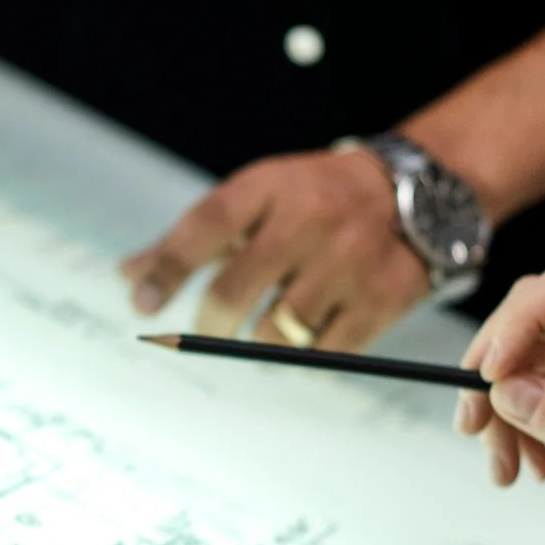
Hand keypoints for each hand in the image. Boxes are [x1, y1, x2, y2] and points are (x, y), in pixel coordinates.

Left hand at [119, 148, 429, 347]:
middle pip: (236, 291)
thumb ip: (190, 239)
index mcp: (271, 188)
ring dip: (261, 341)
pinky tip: (308, 336)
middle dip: (209, 324)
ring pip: (278, 331)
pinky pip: (326, 353)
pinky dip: (306, 356)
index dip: (169, 269)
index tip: (142, 305)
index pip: (206, 226)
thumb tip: (129, 278)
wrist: (416, 193)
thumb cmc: (312, 200)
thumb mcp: (255, 200)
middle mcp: (311, 220)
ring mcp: (350, 261)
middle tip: (206, 331)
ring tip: (269, 326)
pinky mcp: (383, 298)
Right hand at [454, 252, 544, 544]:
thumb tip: (512, 391)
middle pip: (538, 307)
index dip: (526, 317)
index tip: (490, 373)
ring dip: (494, 401)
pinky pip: (516, 370)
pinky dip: (502, 415)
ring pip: (517, 342)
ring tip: (503, 462)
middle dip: (495, 365)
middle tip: (473, 421)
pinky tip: (518, 457)